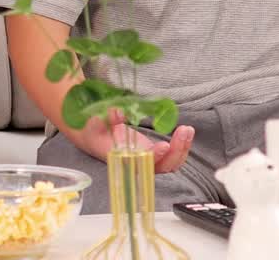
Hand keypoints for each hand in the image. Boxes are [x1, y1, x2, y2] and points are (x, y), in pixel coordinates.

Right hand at [72, 109, 193, 173]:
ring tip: (188, 129)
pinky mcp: (152, 153)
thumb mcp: (93, 122)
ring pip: (170, 163)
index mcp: (122, 159)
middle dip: (176, 151)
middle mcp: (136, 163)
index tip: (164, 146)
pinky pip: (170, 155)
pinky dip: (180, 146)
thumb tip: (116, 111)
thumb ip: (105, 118)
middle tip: (184, 130)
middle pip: (162, 167)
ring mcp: (146, 159)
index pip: (142, 165)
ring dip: (182, 148)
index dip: (155, 158)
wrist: (90, 133)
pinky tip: (185, 131)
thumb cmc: (90, 129)